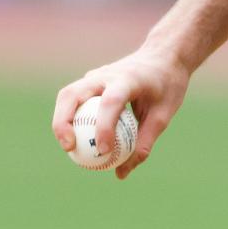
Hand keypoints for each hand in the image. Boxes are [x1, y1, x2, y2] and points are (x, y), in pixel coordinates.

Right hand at [52, 47, 190, 178]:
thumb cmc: (167, 85)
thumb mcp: (164, 114)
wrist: (164, 55)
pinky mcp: (90, 81)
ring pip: (66, 95)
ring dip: (60, 121)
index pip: (111, 102)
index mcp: (130, 79)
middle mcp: (107, 74)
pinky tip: (76, 139)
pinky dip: (69, 118)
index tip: (104, 151)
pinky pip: (73, 99)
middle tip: (70, 148)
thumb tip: (121, 173)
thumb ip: (144, 142)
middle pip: (73, 94)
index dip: (104, 127)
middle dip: (63, 122)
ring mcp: (95, 75)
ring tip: (69, 147)